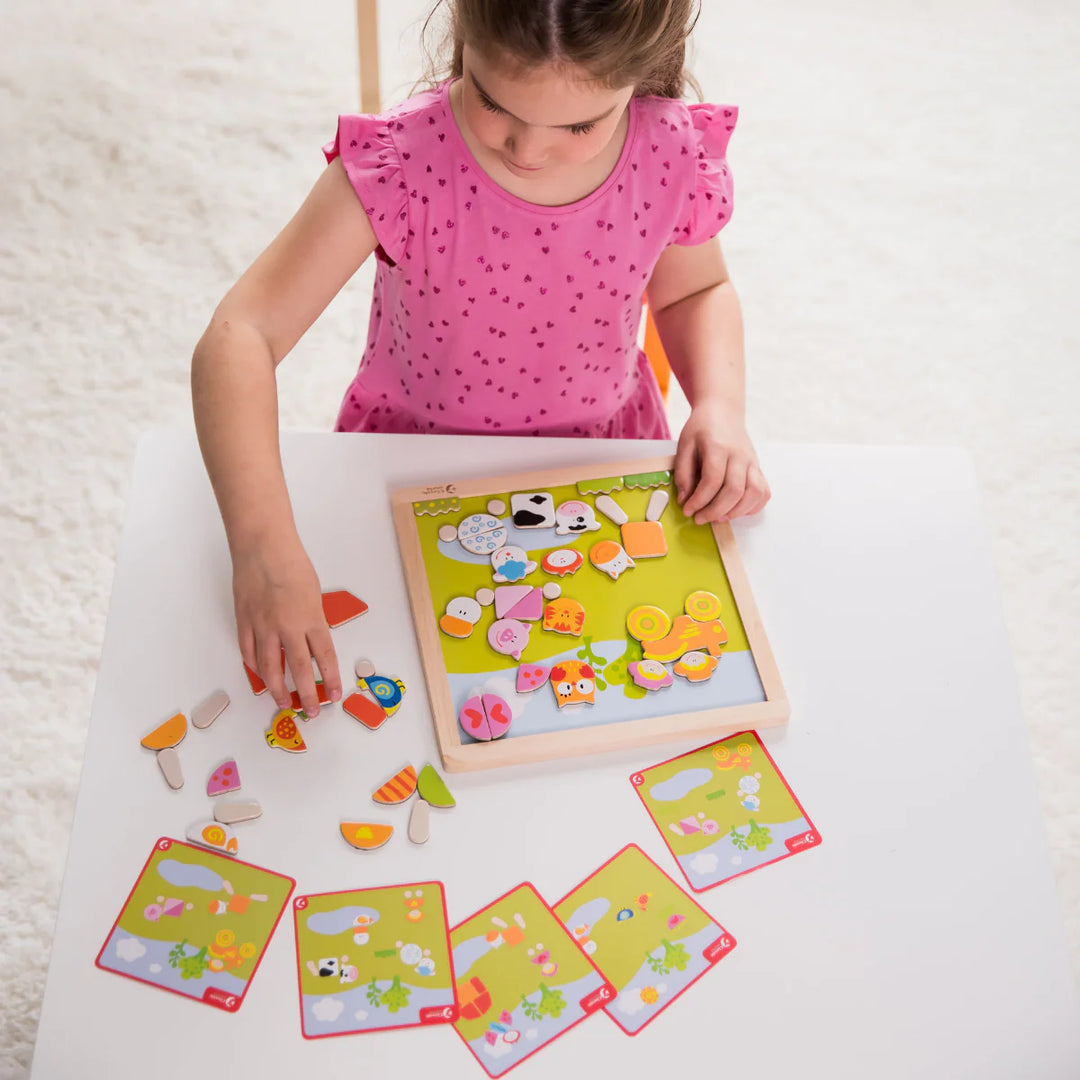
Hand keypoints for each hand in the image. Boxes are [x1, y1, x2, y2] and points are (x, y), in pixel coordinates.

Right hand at [232, 534, 341, 716]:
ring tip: (282, 703)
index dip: (330, 679)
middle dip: (306, 695)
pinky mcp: (244, 622)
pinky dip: (255, 668)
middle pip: (298, 670)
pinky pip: (248, 653)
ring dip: (277, 689)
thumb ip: (312, 620)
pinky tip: (261, 676)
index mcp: (311, 618)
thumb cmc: (292, 564)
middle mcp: (288, 627)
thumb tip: (311, 643)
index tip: (334, 695)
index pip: (324, 657)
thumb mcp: (314, 594)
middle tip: (311, 711)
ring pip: (269, 668)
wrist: (263, 547)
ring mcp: (263, 626)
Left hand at [674, 401, 770, 523]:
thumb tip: (685, 499)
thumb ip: (683, 472)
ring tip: (719, 517)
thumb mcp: (685, 445)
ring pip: (754, 492)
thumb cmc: (701, 428)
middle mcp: (739, 455)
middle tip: (700, 519)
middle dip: (715, 511)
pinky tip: (736, 510)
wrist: (723, 411)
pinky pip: (764, 491)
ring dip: (736, 511)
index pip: (712, 480)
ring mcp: (752, 461)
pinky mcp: (758, 467)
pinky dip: (753, 506)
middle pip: (734, 490)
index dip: (699, 500)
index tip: (688, 510)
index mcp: (718, 447)